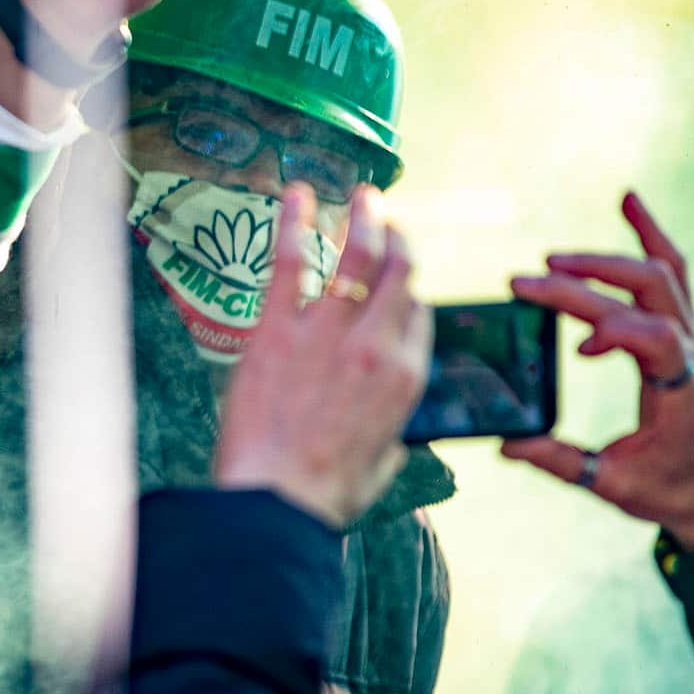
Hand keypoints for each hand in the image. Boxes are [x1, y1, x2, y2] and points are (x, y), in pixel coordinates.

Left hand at [215, 186, 430, 527]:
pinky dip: (296, 222)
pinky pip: (291, 262)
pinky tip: (298, 194)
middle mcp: (375, 345)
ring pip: (357, 257)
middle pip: (398, 274)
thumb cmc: (326, 491)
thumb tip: (389, 425)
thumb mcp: (383, 461)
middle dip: (397, 238)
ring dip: (364, 218)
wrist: (276, 499)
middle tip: (387, 217)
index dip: (406, 293)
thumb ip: (391, 430)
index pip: (417, 314)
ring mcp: (326, 332)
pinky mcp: (277, 328)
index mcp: (405, 378)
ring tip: (364, 194)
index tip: (395, 279)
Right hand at [501, 192, 693, 548]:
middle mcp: (692, 355)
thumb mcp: (613, 486)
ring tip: (557, 256)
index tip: (573, 347)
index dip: (615, 329)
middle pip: (652, 292)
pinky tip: (629, 204)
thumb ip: (561, 462)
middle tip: (531, 281)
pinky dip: (651, 237)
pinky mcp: (680, 330)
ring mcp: (690, 338)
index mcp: (681, 390)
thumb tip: (507, 445)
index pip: (655, 339)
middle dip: (591, 280)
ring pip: (663, 274)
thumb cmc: (666, 487)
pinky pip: (672, 273)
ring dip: (610, 256)